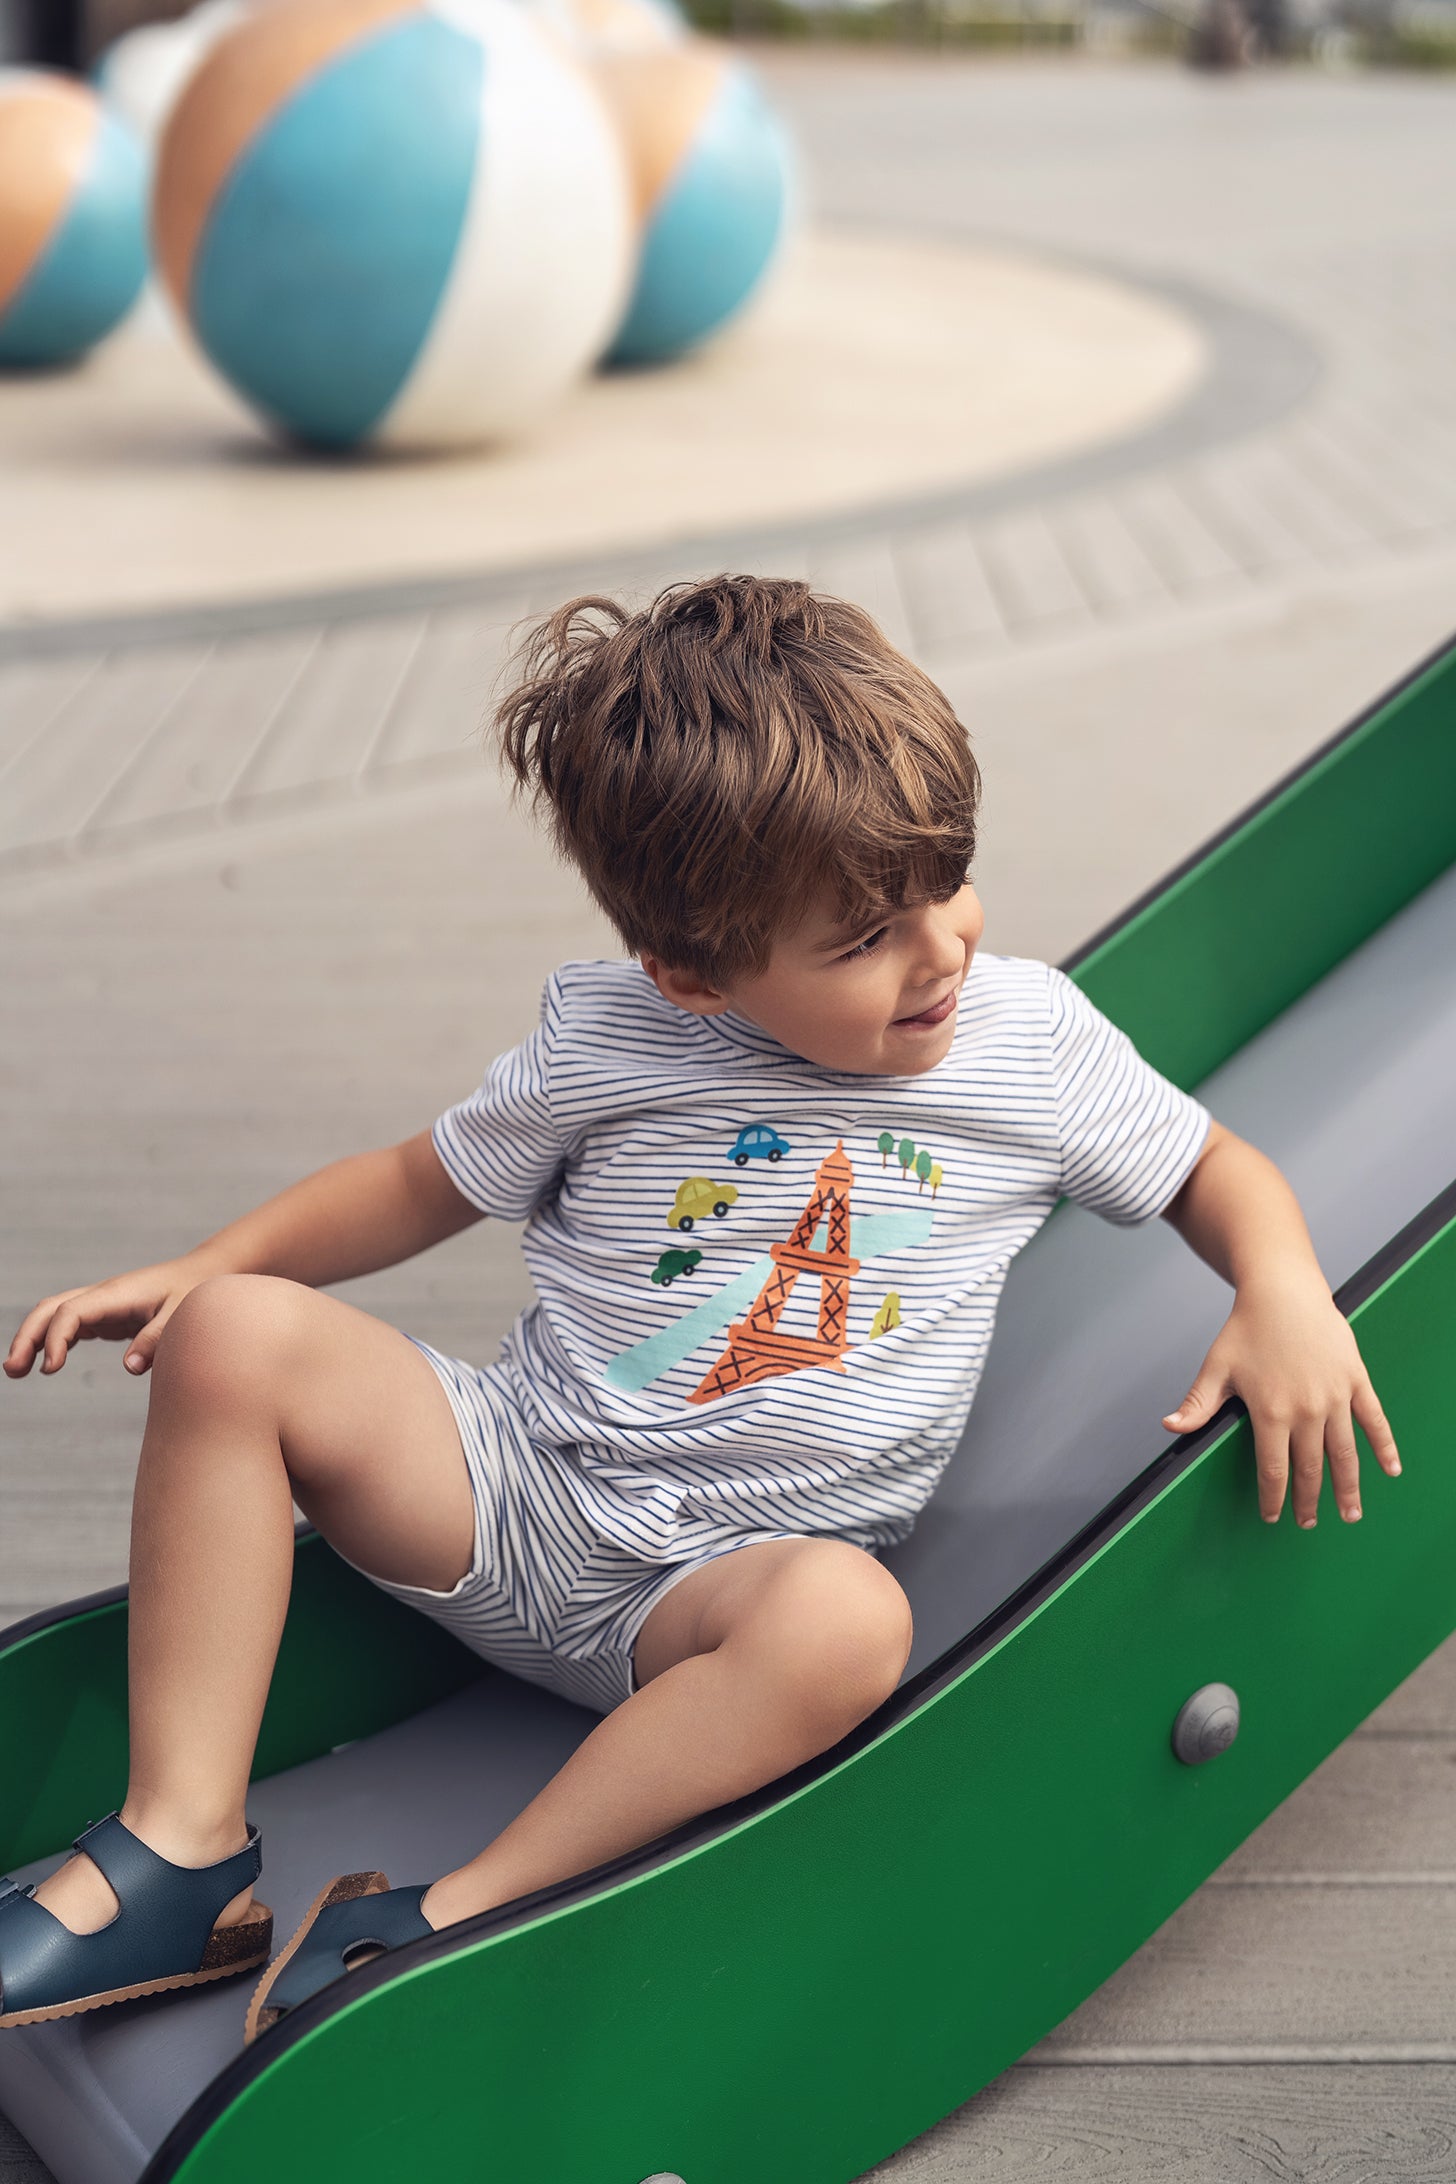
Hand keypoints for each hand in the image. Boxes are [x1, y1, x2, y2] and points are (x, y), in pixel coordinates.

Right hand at [4, 1256, 218, 1380]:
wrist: (203, 1274)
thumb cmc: (194, 1292)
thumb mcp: (182, 1315)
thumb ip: (156, 1339)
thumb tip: (130, 1368)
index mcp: (116, 1294)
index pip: (71, 1312)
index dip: (55, 1339)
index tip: (50, 1370)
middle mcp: (102, 1296)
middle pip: (51, 1309)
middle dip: (27, 1336)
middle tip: (12, 1371)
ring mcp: (102, 1304)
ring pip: (55, 1316)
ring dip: (34, 1340)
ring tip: (16, 1371)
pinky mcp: (107, 1315)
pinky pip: (71, 1325)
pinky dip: (54, 1341)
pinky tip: (48, 1363)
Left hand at [1161, 1273, 1400, 1526]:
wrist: (1283, 1291)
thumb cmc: (1246, 1328)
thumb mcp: (1217, 1367)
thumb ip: (1198, 1403)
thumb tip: (1169, 1427)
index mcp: (1271, 1412)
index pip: (1274, 1469)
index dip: (1273, 1498)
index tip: (1272, 1516)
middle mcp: (1306, 1410)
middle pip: (1311, 1468)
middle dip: (1309, 1501)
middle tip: (1308, 1522)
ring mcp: (1335, 1396)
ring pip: (1344, 1454)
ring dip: (1348, 1487)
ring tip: (1350, 1514)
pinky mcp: (1356, 1381)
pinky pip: (1374, 1421)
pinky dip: (1384, 1447)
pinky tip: (1391, 1470)